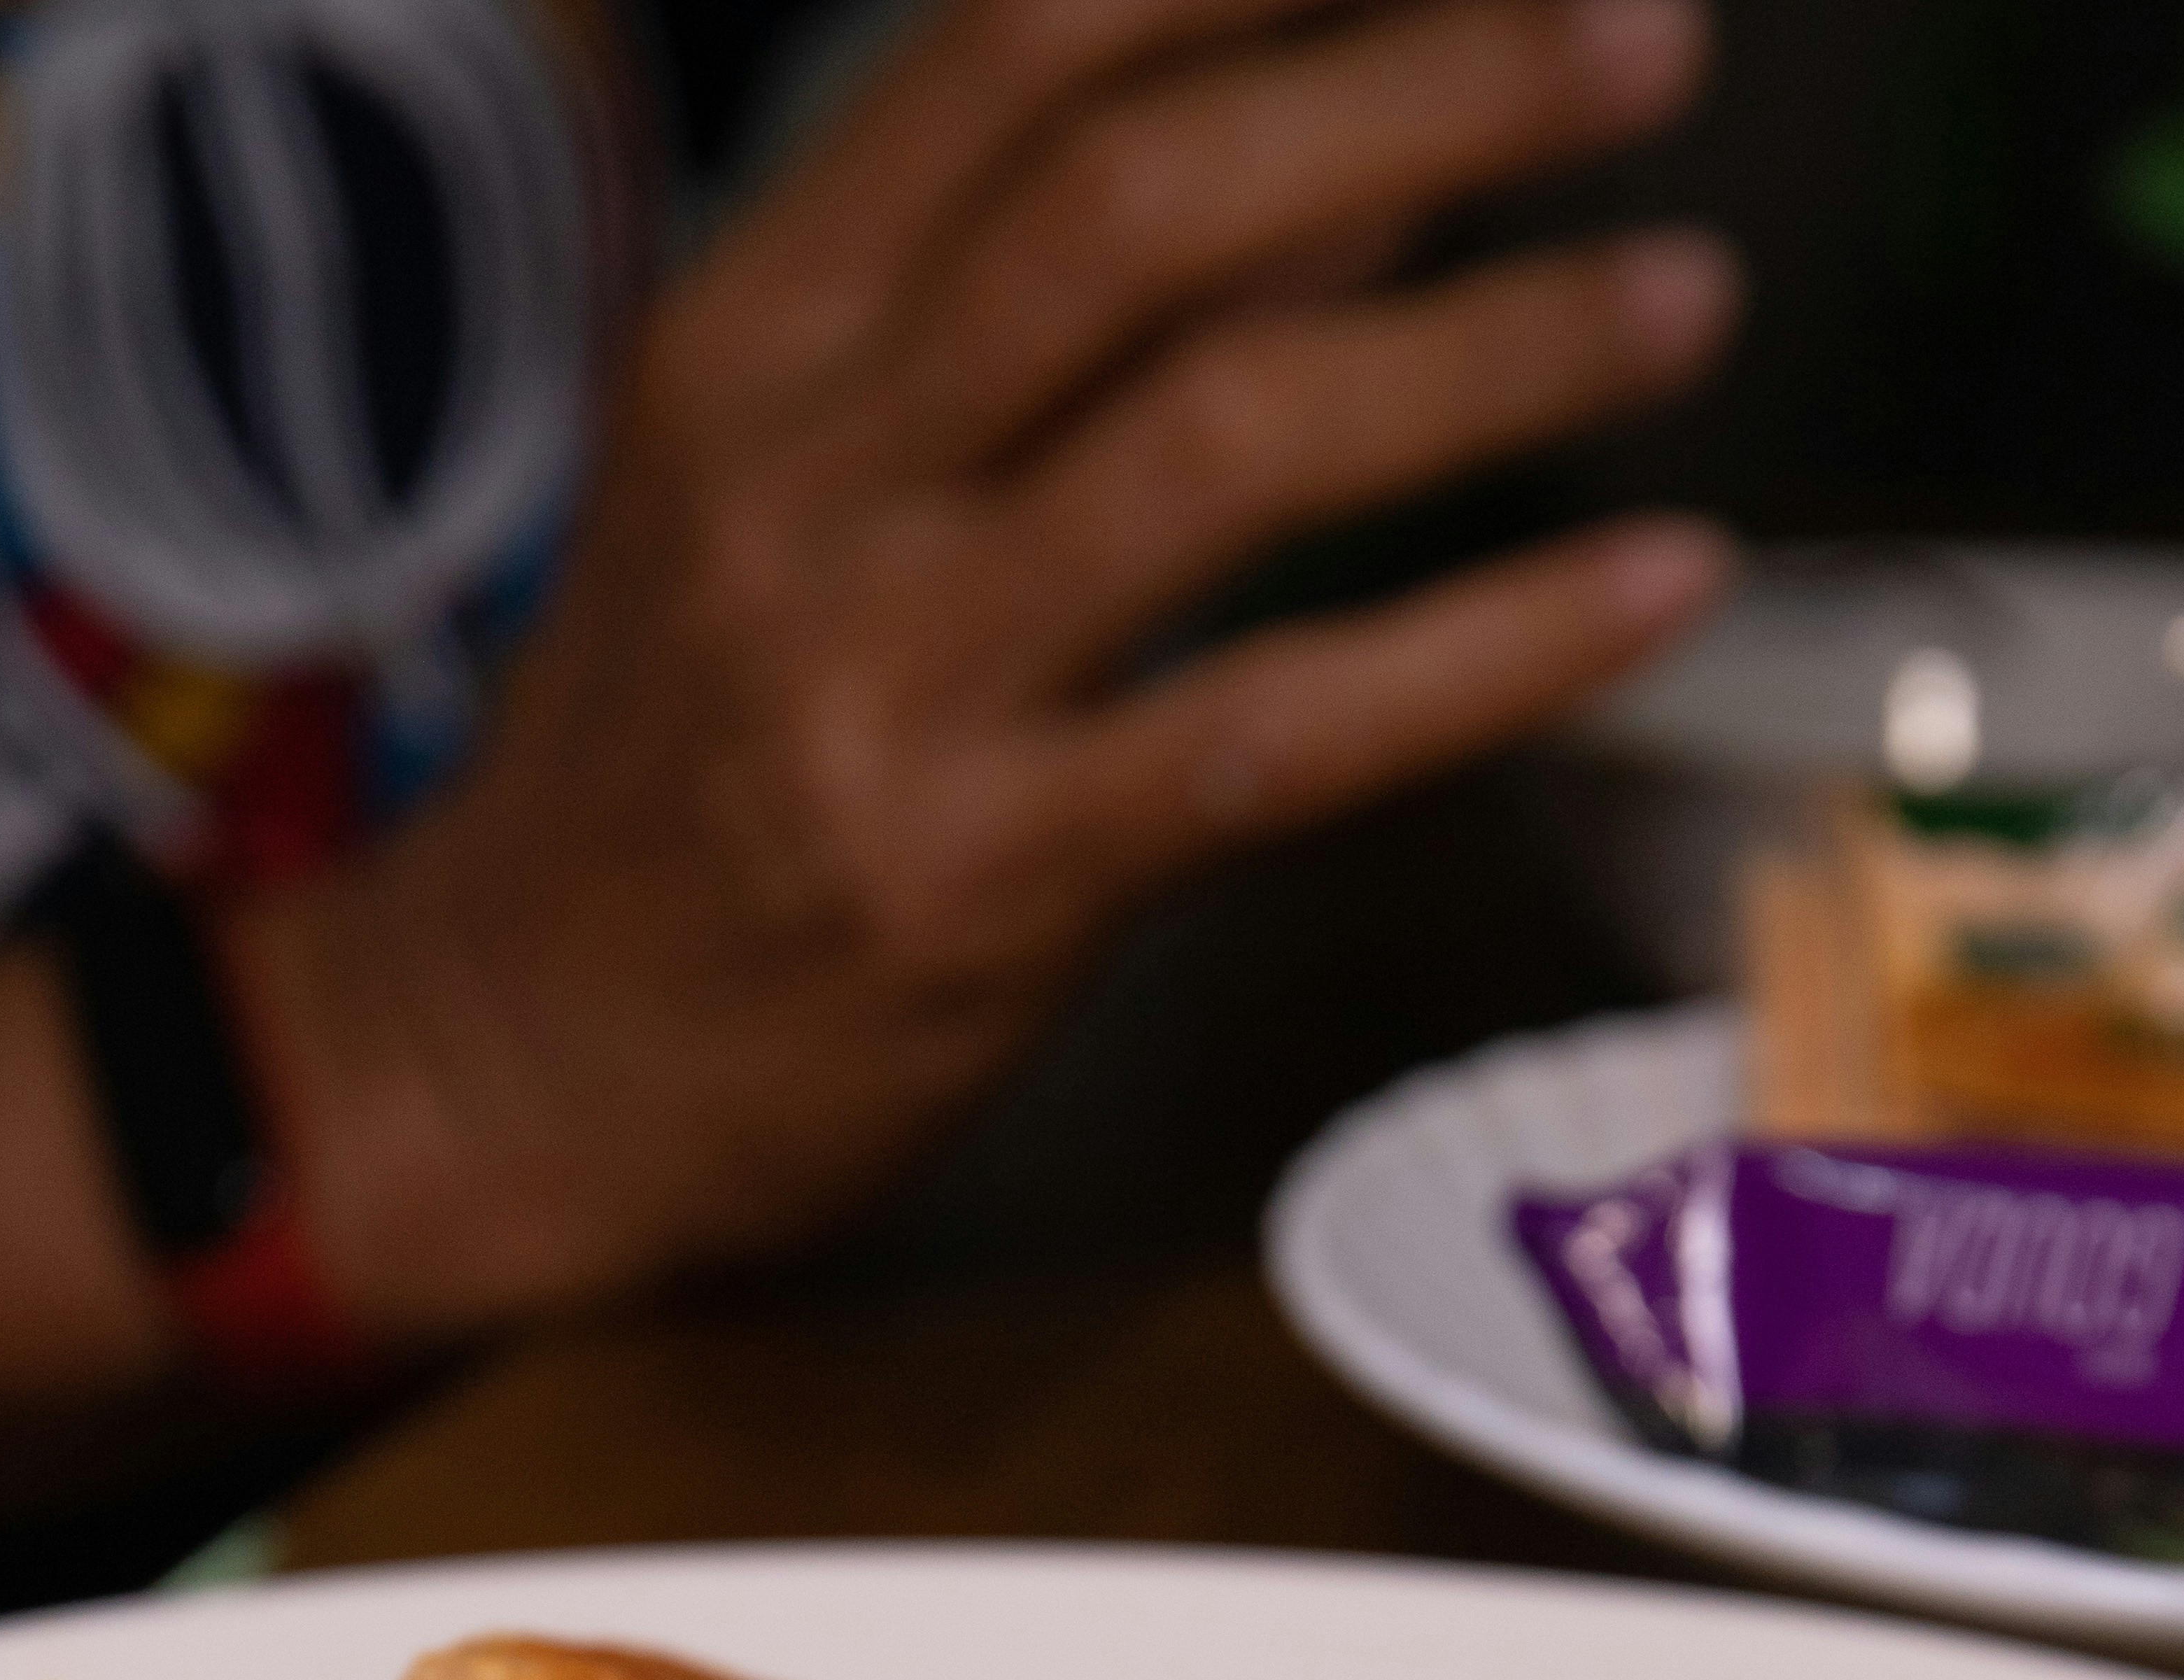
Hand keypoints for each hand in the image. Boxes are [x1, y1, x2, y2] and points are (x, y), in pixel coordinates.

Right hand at [249, 0, 1738, 1331]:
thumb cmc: (662, 773)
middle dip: (1425, 80)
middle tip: (1646, 40)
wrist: (500, 1072)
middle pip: (1144, 196)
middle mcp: (813, 479)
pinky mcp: (981, 888)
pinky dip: (1489, 647)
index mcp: (754, 338)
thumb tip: (1334, 149)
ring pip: (1228, 436)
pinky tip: (1653, 582)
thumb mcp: (775, 485)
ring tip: (1684, 296)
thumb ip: (1022, 317)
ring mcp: (891, 688)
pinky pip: (1277, 735)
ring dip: (1497, 348)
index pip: (1020, 39)